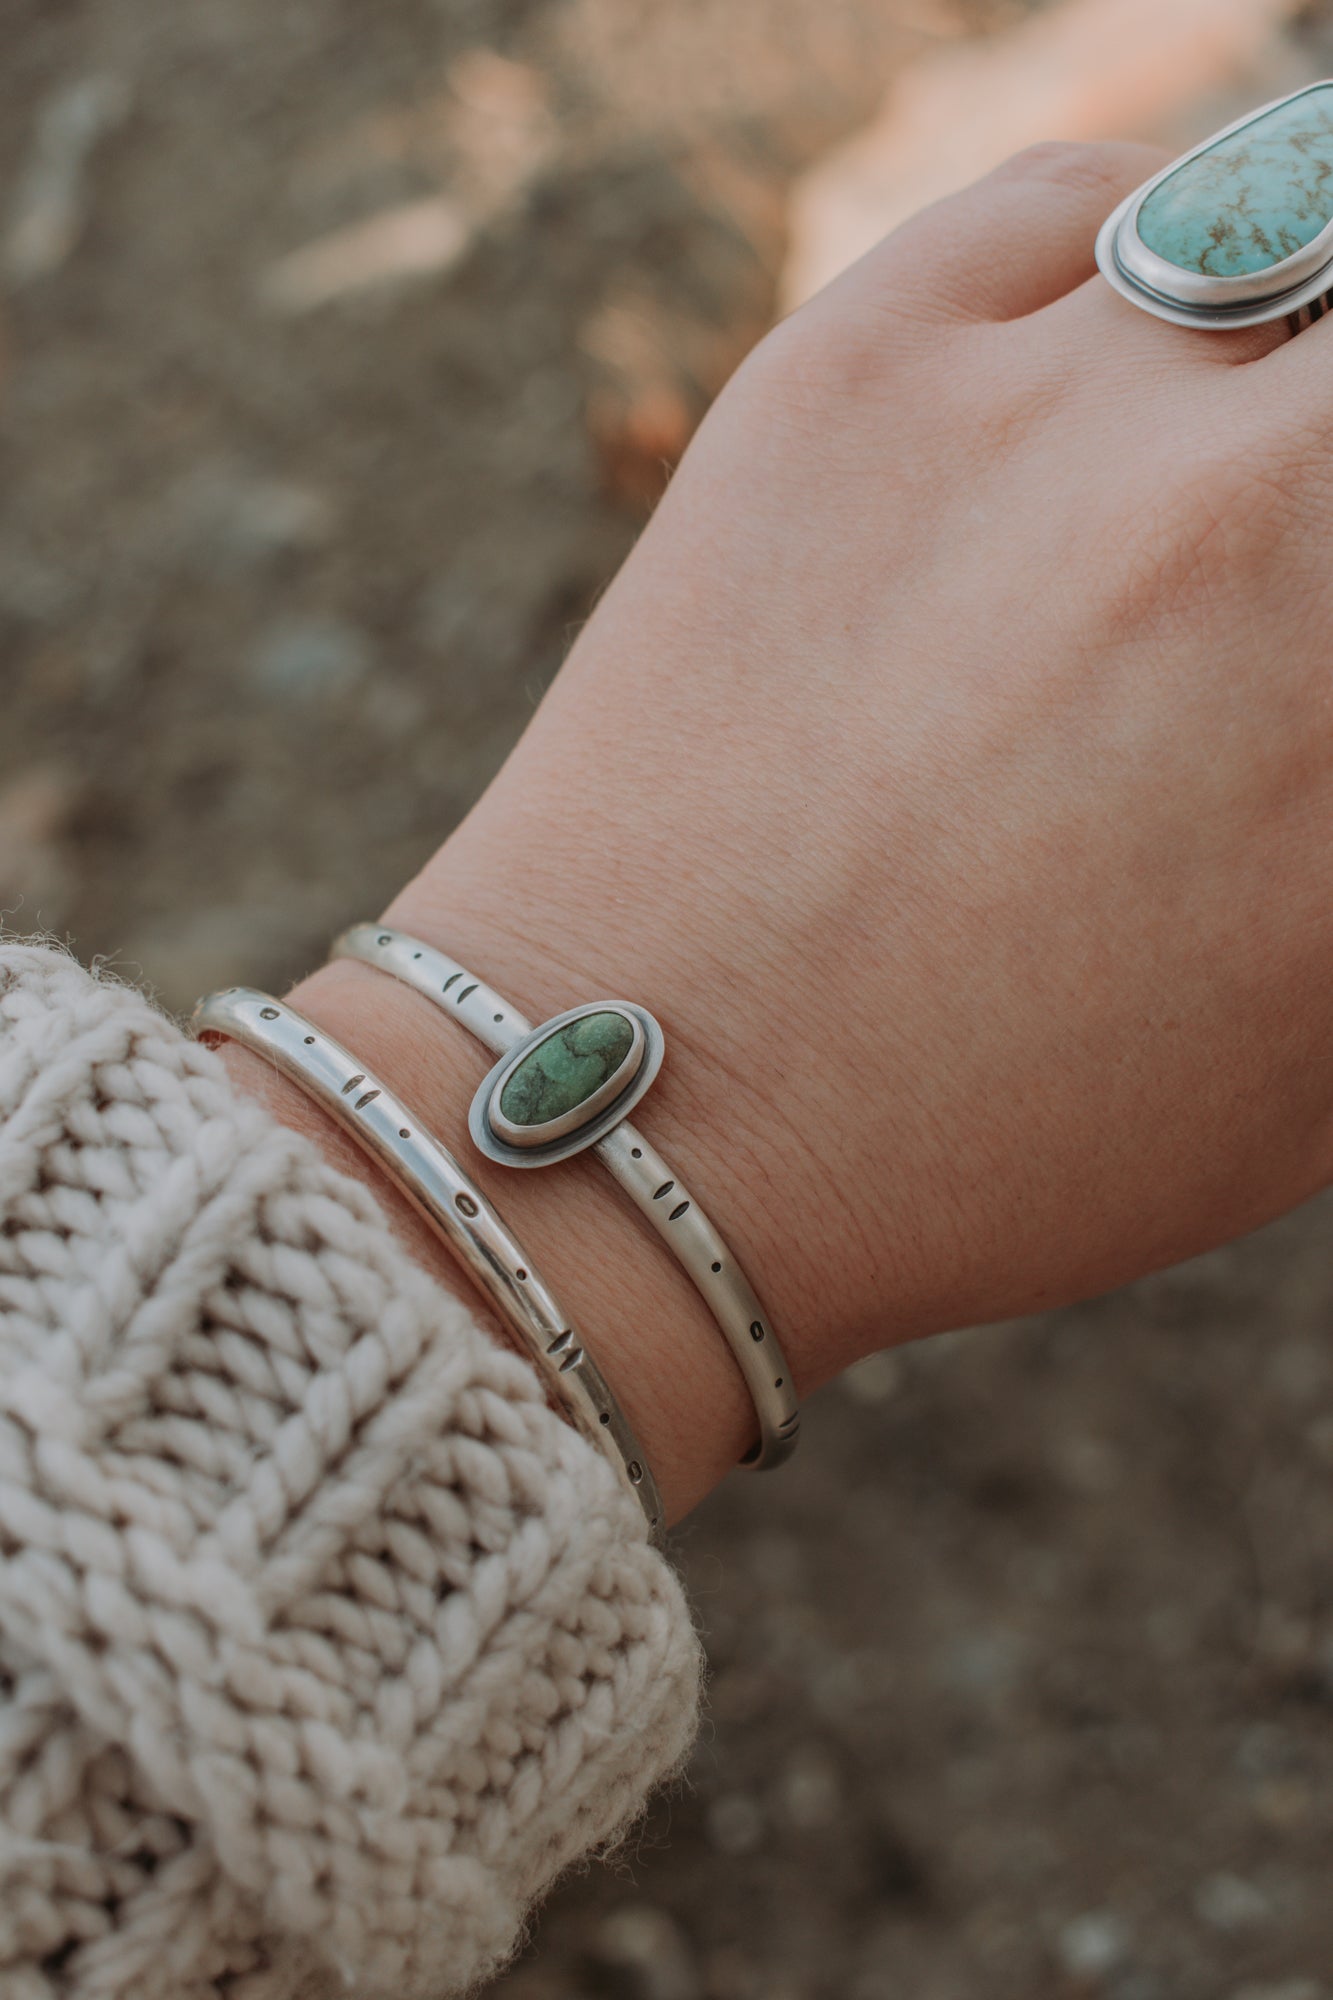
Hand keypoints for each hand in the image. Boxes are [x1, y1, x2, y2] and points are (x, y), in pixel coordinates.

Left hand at [260, 138, 1332, 1516]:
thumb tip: (1326, 680)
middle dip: (1326, 455)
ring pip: (1283, 224)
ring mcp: (1049, 414)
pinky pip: (1073, 208)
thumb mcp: (1305, 1046)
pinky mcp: (859, 363)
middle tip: (1275, 536)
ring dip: (1283, 342)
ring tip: (1229, 443)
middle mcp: (1247, 522)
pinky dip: (1130, 261)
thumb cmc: (990, 1135)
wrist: (655, 1115)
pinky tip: (1112, 367)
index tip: (1302, 626)